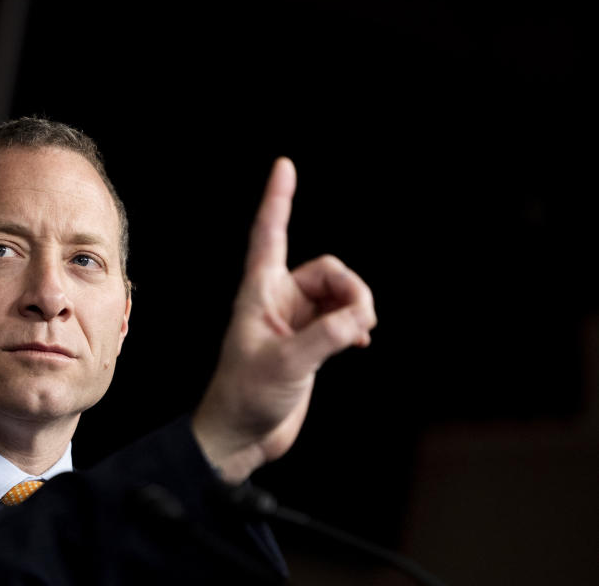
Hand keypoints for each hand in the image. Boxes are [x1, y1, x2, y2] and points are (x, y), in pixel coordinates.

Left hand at [192, 157, 375, 482]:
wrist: (240, 436)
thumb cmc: (245, 397)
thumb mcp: (287, 364)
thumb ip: (326, 337)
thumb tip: (361, 316)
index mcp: (259, 292)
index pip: (269, 234)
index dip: (278, 199)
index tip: (284, 165)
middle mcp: (277, 300)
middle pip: (328, 270)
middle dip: (351, 289)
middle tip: (360, 322)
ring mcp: (295, 321)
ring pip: (339, 294)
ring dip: (356, 308)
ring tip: (358, 336)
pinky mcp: (310, 343)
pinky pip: (343, 318)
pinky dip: (356, 324)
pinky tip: (360, 341)